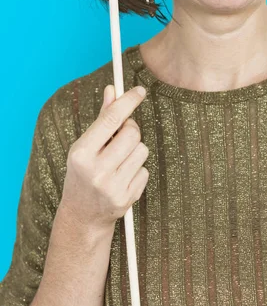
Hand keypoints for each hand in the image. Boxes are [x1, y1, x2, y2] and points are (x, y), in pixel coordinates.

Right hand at [59, 85, 148, 230]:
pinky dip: (138, 170)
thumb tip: (112, 89)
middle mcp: (96, 171)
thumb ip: (101, 118)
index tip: (140, 90)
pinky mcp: (126, 198)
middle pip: (132, 134)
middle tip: (122, 137)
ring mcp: (112, 187)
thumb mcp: (85, 146)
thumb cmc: (84, 173)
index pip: (110, 119)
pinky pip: (145, 170)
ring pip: (142, 150)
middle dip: (131, 130)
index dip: (128, 101)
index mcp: (81, 153)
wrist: (82, 215)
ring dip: (135, 151)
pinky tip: (123, 177)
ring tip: (120, 161)